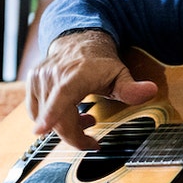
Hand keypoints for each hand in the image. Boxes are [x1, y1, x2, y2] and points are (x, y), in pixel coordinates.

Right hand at [24, 31, 157, 149]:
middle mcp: (53, 75)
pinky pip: (36, 112)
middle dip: (75, 136)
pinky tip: (69, 113)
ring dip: (66, 126)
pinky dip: (52, 119)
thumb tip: (150, 91)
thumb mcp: (120, 74)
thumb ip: (132, 88)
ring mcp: (39, 79)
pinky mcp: (32, 84)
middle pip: (57, 118)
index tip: (41, 130)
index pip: (61, 96)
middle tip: (92, 141)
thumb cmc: (99, 61)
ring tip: (84, 118)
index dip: (51, 115)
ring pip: (46, 118)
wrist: (78, 41)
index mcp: (75, 74)